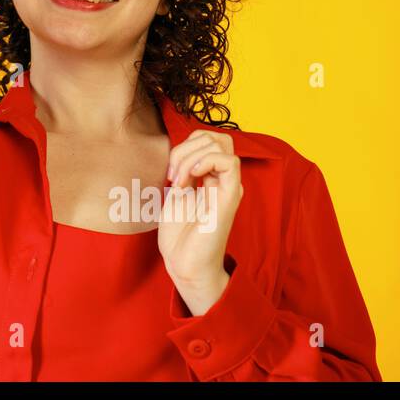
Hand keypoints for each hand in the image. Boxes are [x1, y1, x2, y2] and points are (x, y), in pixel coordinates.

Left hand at [157, 129, 242, 314]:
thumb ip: (182, 169)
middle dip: (186, 147)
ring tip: (178, 183)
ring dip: (189, 158)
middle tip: (172, 175)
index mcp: (210, 176)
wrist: (183, 262)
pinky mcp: (230, 197)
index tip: (169, 171)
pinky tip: (190, 178)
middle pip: (215, 136)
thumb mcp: (175, 191)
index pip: (206, 138)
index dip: (185, 145)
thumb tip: (180, 148)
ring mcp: (228, 186)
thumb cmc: (178, 233)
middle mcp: (222, 178)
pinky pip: (230, 162)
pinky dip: (206, 161)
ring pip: (221, 144)